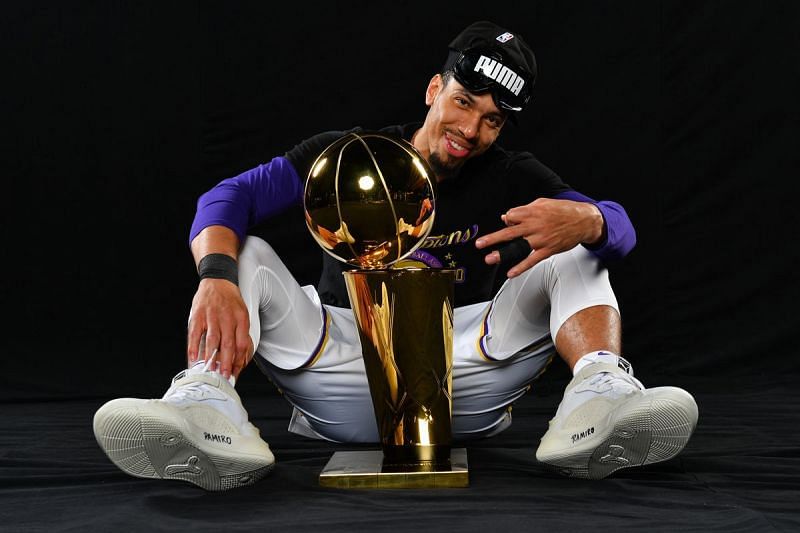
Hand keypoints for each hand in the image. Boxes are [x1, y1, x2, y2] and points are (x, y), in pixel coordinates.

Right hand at [187, 278, 251, 378]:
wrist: (218, 280)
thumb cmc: (230, 301)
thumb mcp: (242, 314)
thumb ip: (241, 333)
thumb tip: (241, 356)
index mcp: (241, 318)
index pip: (242, 343)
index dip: (239, 359)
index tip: (235, 371)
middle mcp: (227, 317)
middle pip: (228, 344)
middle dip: (226, 362)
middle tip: (223, 375)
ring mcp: (212, 316)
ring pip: (212, 340)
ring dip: (211, 357)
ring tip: (210, 370)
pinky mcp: (198, 315)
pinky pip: (195, 333)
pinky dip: (194, 346)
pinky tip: (193, 357)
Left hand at [475, 198, 603, 277]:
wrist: (584, 220)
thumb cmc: (563, 211)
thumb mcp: (542, 203)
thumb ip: (524, 210)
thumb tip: (507, 217)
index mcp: (532, 212)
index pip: (511, 216)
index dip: (508, 220)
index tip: (508, 223)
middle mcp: (534, 226)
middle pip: (509, 232)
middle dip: (493, 238)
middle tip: (479, 243)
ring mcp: (540, 239)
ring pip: (518, 247)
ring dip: (503, 253)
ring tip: (489, 258)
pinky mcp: (547, 250)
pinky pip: (532, 260)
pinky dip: (521, 267)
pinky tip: (511, 273)